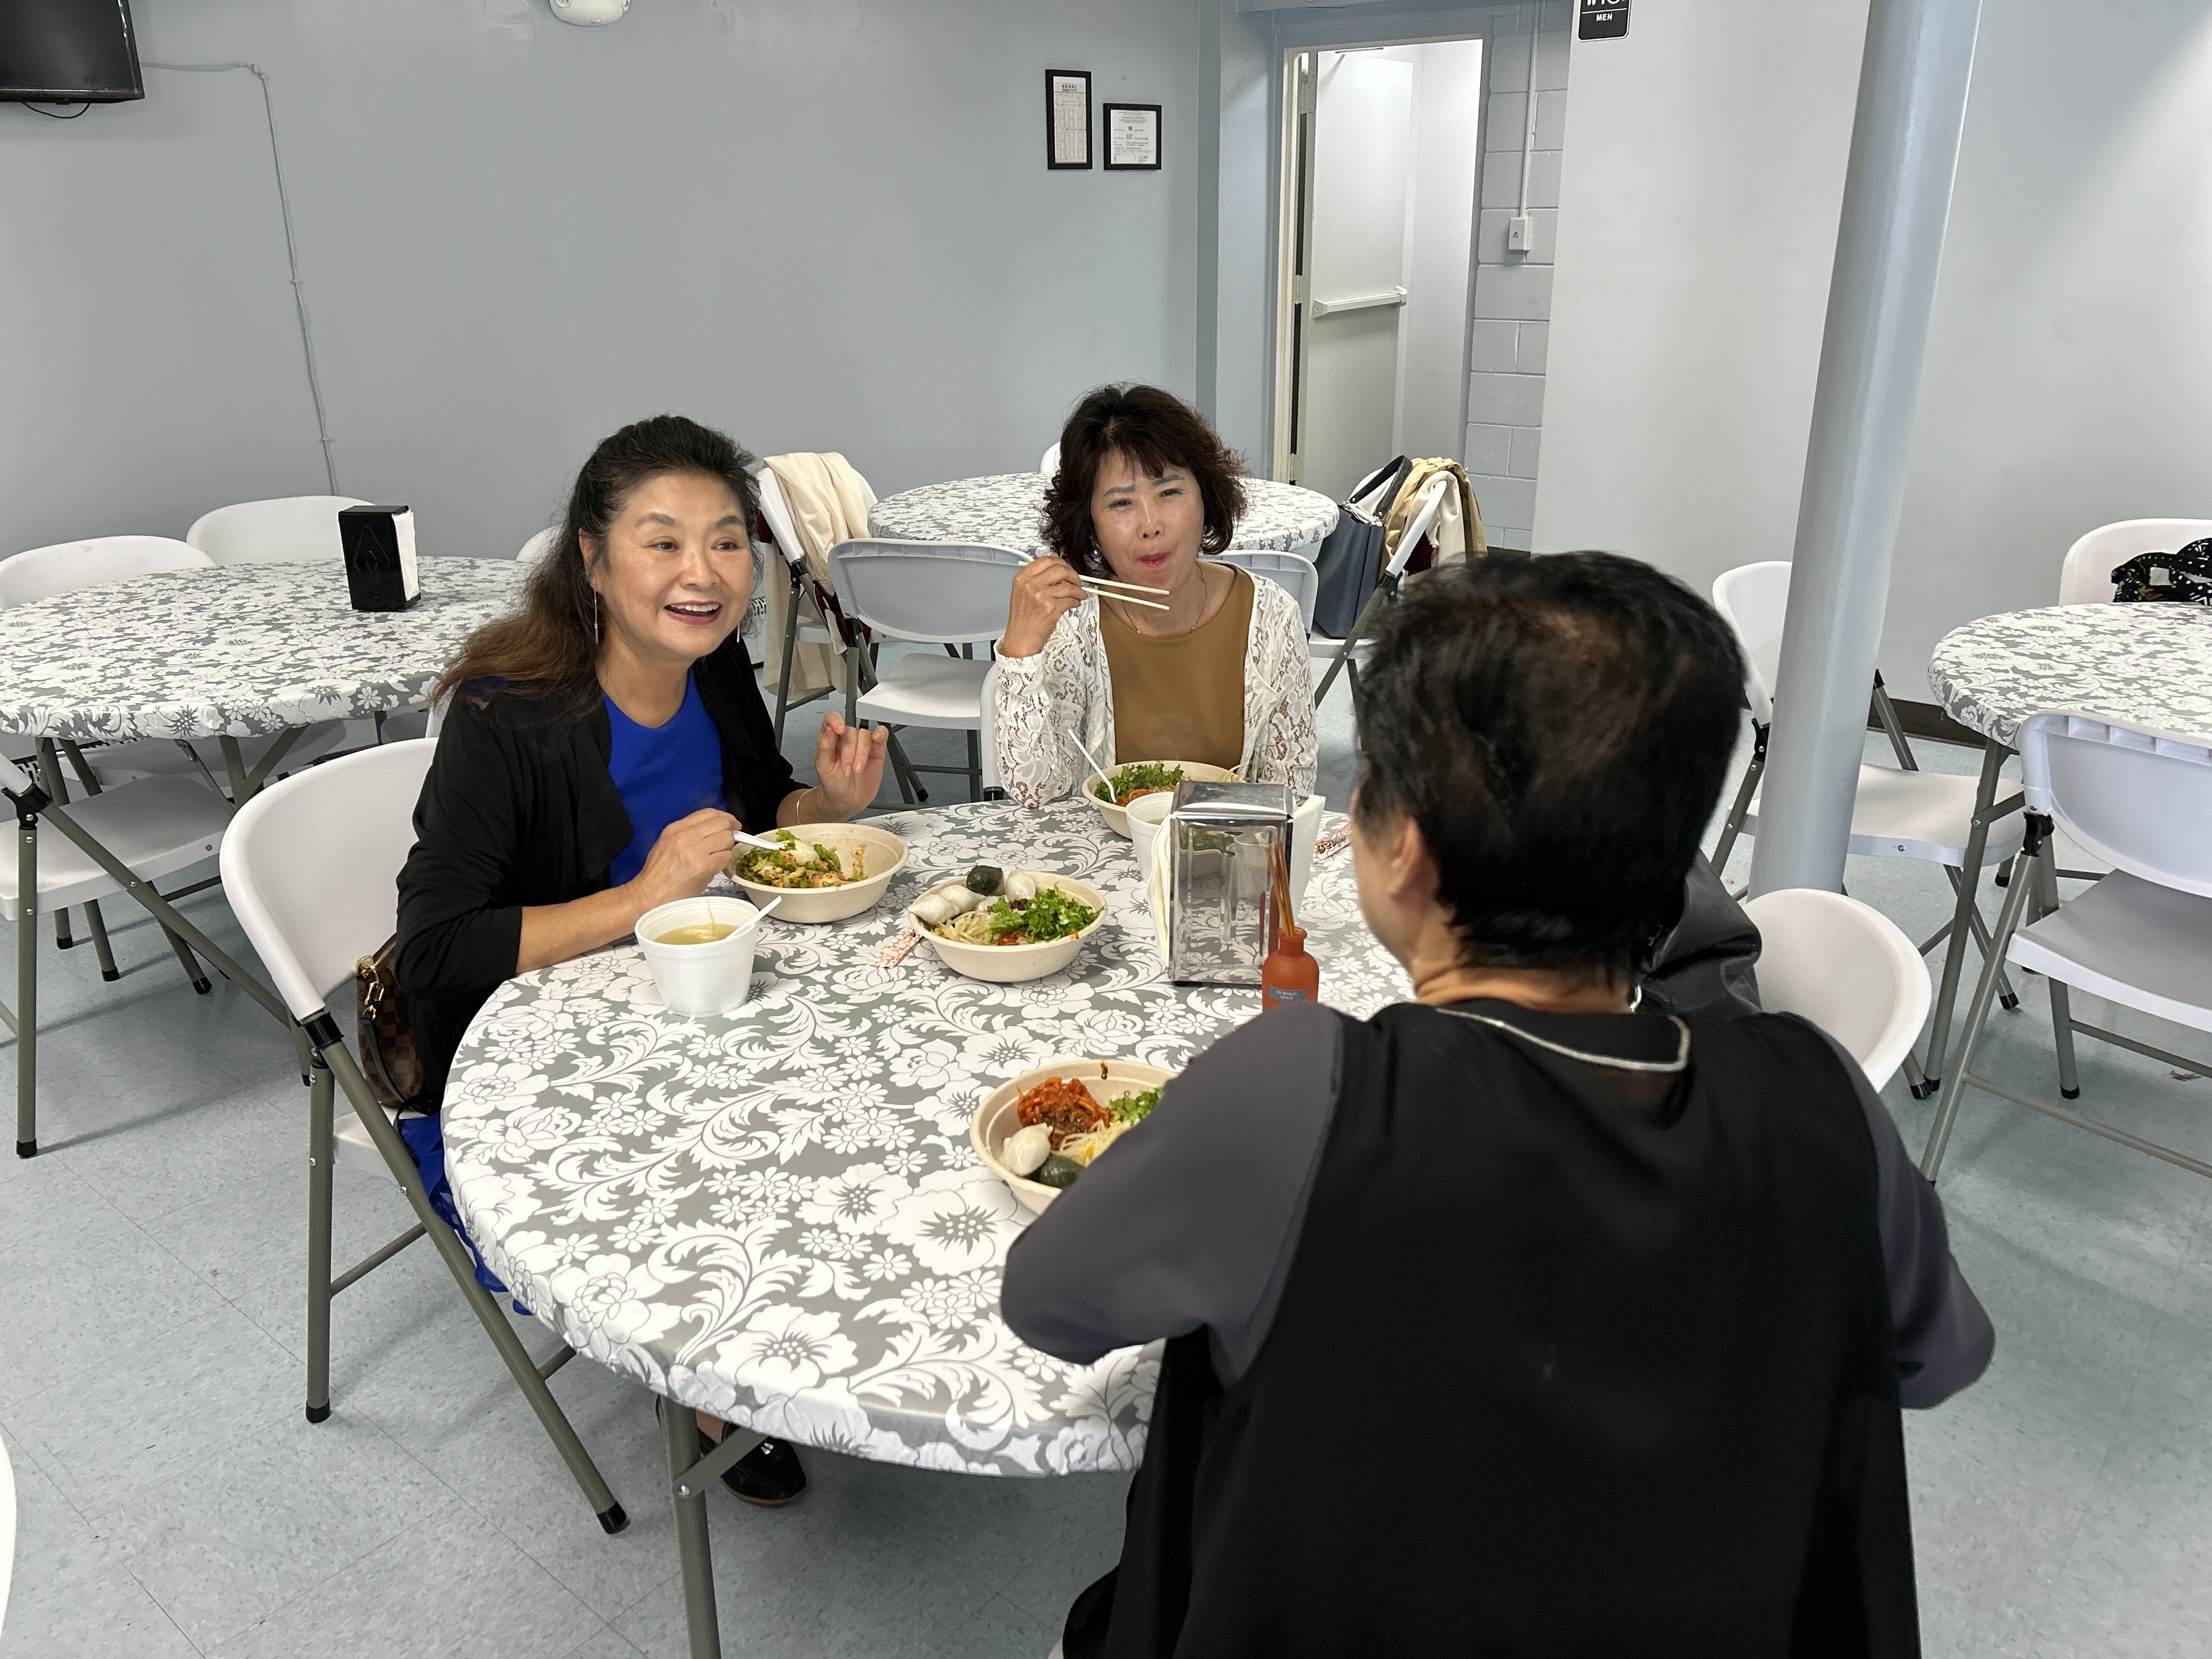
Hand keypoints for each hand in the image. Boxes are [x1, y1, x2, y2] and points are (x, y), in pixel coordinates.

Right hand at [624, 807, 740, 916]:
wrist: (650, 895)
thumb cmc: (658, 874)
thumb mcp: (667, 843)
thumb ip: (689, 833)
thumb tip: (713, 830)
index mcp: (676, 828)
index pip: (709, 813)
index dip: (725, 817)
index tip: (731, 823)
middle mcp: (686, 836)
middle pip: (722, 823)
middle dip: (730, 832)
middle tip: (729, 841)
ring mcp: (695, 851)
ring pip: (727, 839)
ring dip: (728, 848)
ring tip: (719, 856)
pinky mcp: (704, 867)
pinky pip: (726, 857)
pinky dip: (725, 862)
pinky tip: (716, 867)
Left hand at [811, 711, 888, 817]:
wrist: (847, 801)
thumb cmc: (833, 784)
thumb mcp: (823, 767)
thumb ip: (825, 745)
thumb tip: (829, 727)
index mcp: (831, 739)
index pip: (832, 720)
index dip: (836, 721)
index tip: (839, 731)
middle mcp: (846, 739)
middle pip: (851, 731)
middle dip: (849, 752)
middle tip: (846, 769)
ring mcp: (862, 744)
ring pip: (865, 735)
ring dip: (861, 754)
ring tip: (857, 770)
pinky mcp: (876, 750)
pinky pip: (881, 735)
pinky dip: (880, 734)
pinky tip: (877, 740)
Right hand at [999, 555, 1085, 657]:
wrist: (1020, 639)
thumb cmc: (1022, 618)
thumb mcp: (1023, 592)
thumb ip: (1037, 574)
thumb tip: (1053, 557)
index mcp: (1022, 578)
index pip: (1046, 560)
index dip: (1060, 562)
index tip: (1065, 568)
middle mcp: (1030, 585)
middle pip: (1060, 569)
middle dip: (1073, 575)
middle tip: (1076, 581)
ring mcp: (1041, 596)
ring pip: (1068, 585)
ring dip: (1078, 590)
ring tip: (1079, 594)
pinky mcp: (1051, 608)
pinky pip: (1071, 600)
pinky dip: (1076, 601)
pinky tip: (1075, 603)